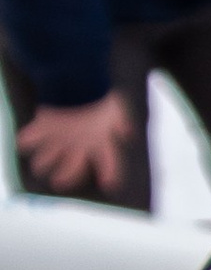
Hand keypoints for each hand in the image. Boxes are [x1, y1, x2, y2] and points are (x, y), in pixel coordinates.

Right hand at [18, 93, 134, 197]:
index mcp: (101, 142)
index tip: (107, 185)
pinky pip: (30, 137)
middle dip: (64, 177)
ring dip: (42, 163)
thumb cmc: (100, 95)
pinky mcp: (45, 127)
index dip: (109, 173)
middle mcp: (80, 145)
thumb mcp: (117, 107)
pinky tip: (22, 143)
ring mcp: (61, 138)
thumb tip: (128, 134)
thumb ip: (121, 122)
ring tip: (37, 166)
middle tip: (57, 183)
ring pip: (48, 157)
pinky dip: (26, 140)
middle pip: (72, 168)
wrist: (79, 84)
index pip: (109, 163)